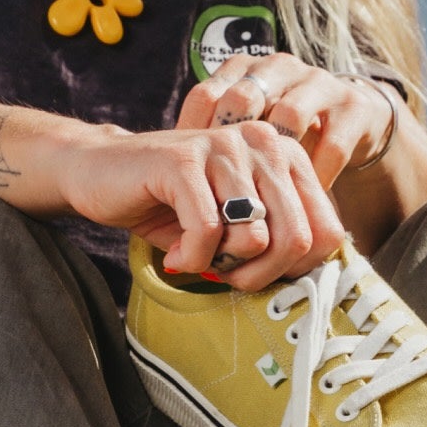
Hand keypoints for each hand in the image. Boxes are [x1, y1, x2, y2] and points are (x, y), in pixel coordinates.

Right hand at [49, 120, 344, 290]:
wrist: (100, 172)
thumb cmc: (173, 206)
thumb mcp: (236, 227)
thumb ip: (277, 242)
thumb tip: (311, 283)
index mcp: (286, 157)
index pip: (326, 232)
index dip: (294, 269)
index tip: (256, 272)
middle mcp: (264, 143)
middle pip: (296, 239)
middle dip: (259, 275)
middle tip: (225, 276)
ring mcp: (225, 146)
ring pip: (255, 238)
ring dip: (222, 266)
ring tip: (197, 257)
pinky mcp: (185, 159)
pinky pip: (207, 231)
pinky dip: (192, 258)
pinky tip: (177, 256)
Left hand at [178, 53, 396, 187]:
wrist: (348, 118)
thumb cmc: (278, 135)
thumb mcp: (242, 132)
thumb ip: (209, 150)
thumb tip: (159, 195)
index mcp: (242, 71)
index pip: (207, 93)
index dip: (194, 136)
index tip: (188, 179)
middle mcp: (279, 69)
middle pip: (244, 98)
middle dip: (229, 144)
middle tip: (219, 189)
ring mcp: (318, 84)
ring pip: (290, 114)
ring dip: (274, 162)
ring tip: (261, 202)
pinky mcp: (353, 108)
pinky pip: (332, 144)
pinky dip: (315, 177)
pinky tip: (300, 207)